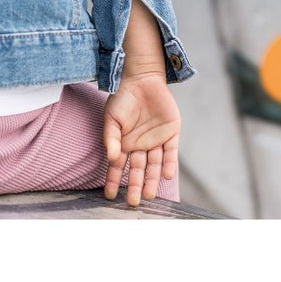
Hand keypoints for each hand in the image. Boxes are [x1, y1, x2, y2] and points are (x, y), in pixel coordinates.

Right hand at [102, 72, 179, 206]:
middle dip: (134, 185)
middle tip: (132, 202)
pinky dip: (169, 164)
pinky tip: (166, 176)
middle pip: (137, 170)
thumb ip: (110, 138)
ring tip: (149, 195)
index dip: (113, 180)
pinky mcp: (171, 134)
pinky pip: (170, 153)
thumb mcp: (111, 117)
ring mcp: (156, 141)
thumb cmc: (122, 98)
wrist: (141, 79)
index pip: (117, 166)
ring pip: (154, 165)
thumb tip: (111, 159)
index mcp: (123, 143)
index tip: (109, 196)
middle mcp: (140, 146)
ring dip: (151, 180)